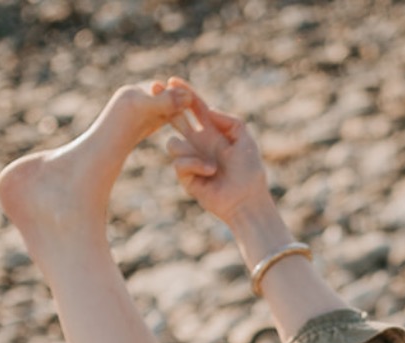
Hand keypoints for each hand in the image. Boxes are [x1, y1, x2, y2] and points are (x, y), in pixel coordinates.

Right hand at [160, 79, 275, 234]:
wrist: (247, 200)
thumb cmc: (250, 171)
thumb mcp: (245, 139)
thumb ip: (229, 120)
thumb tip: (208, 109)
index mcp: (212, 132)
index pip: (195, 109)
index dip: (185, 95)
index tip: (172, 81)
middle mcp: (199, 143)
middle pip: (176, 120)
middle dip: (165, 107)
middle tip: (155, 92)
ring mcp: (191, 159)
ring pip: (173, 143)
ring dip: (190, 150)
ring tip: (212, 165)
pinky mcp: (186, 177)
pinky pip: (179, 163)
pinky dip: (195, 165)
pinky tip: (210, 172)